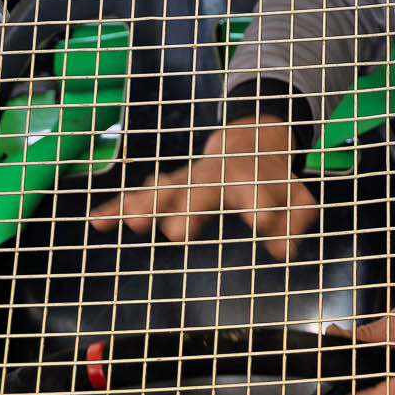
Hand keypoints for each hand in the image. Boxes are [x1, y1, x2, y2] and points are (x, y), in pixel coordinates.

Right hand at [89, 115, 316, 258]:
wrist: (248, 144)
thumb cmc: (274, 181)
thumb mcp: (297, 199)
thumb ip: (294, 223)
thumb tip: (283, 251)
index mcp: (251, 179)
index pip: (259, 192)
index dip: (262, 205)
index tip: (262, 221)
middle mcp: (215, 178)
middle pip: (201, 191)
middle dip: (190, 209)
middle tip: (178, 233)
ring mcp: (187, 181)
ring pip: (164, 189)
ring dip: (147, 205)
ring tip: (132, 223)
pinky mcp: (166, 188)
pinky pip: (137, 196)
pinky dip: (116, 207)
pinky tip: (97, 222)